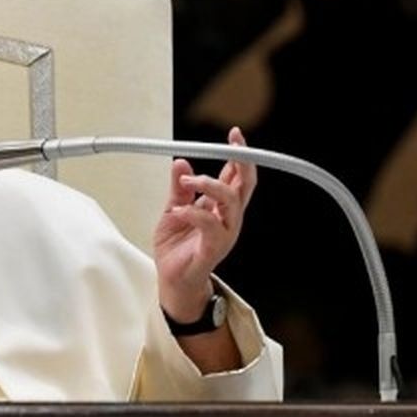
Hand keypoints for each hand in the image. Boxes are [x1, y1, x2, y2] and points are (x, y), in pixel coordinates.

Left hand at [153, 126, 255, 320]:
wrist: (171, 280)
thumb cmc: (177, 249)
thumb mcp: (173, 210)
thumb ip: (178, 188)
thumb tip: (180, 162)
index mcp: (220, 208)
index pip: (237, 177)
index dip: (239, 155)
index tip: (234, 135)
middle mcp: (227, 218)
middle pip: (245, 185)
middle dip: (242, 162)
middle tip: (232, 145)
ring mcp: (224, 233)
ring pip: (231, 202)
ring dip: (209, 185)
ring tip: (188, 180)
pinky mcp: (213, 249)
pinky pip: (210, 225)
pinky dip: (194, 212)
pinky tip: (179, 209)